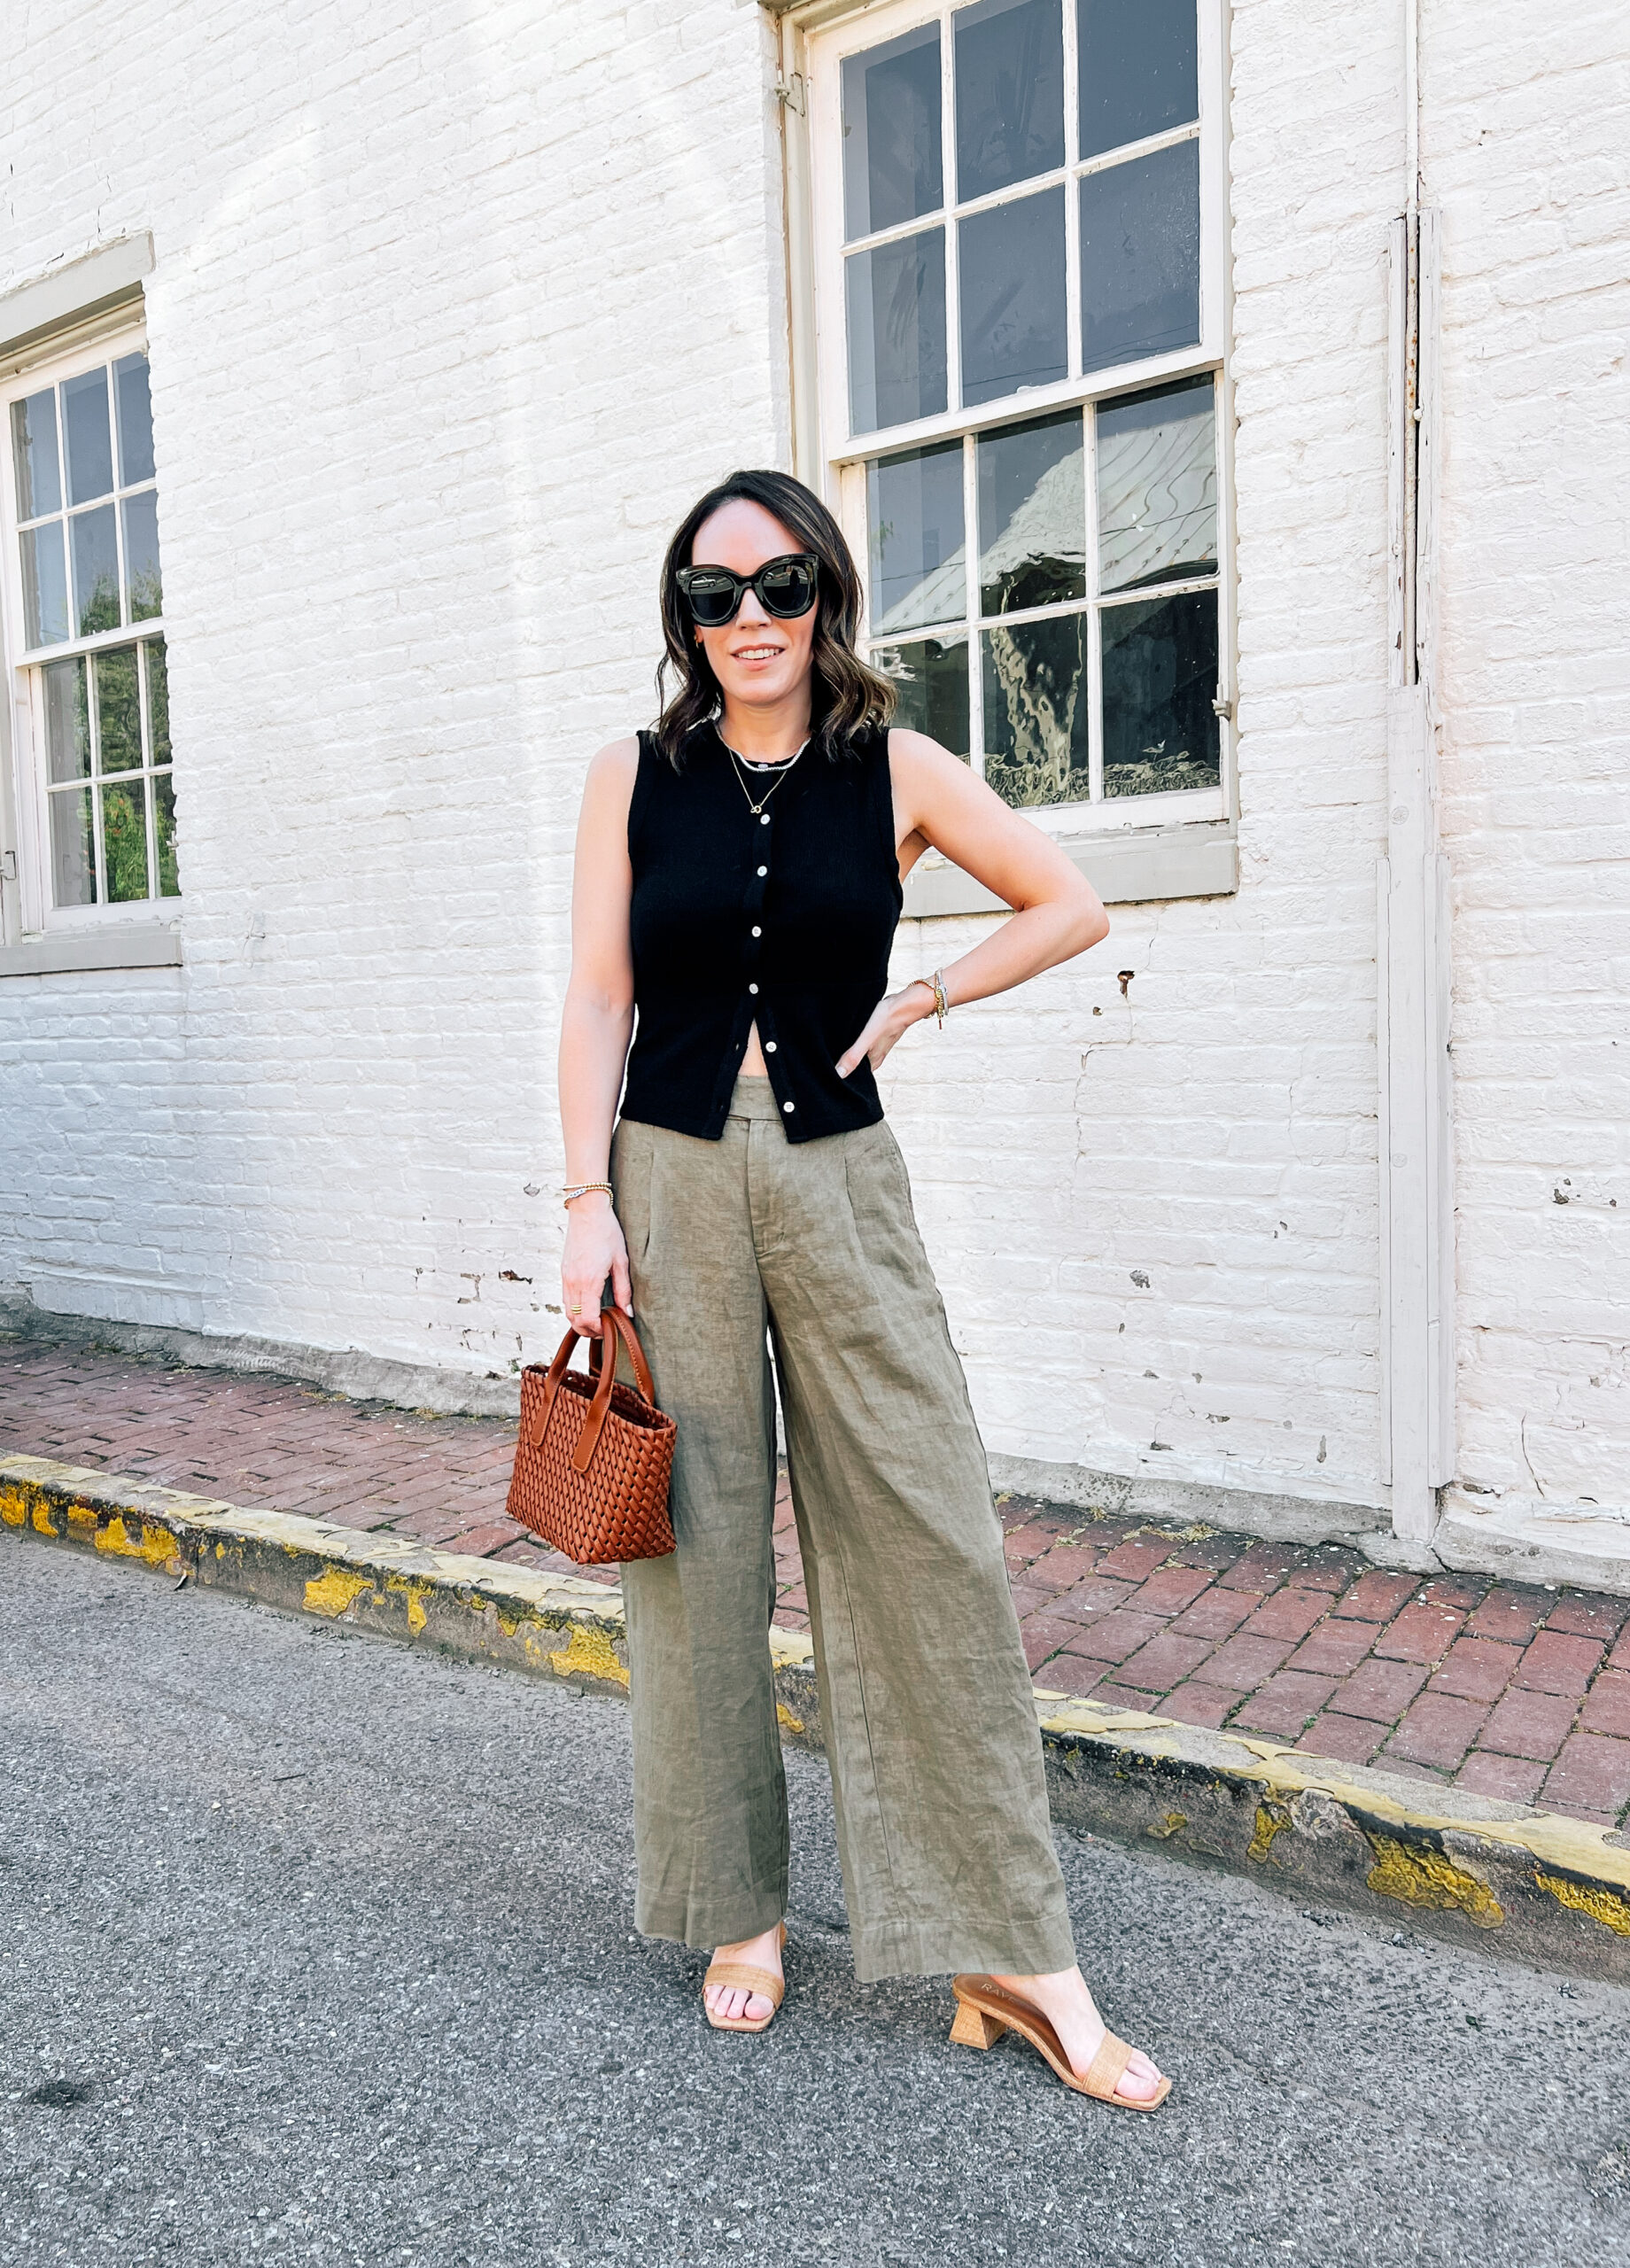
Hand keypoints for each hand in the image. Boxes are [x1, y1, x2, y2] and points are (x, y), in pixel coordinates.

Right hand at [561, 1192, 631, 1333]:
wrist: (587, 1211)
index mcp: (589, 1281)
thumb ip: (623, 1290)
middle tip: (604, 1331)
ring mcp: (566, 1277)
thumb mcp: (621, 1261)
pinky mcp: (563, 1272)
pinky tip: (588, 1306)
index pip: (588, 1319)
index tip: (610, 1330)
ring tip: (597, 1320)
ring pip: (567, 1311)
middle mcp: (573, 1282)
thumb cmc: (607, 1232)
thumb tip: (626, 1313)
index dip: (598, 1330)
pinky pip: (566, 1299)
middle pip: (574, 1320)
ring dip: (580, 1321)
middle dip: (588, 1330)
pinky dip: (574, 1309)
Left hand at [835, 984, 933, 1078]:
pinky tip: (849, 1037)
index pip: (856, 1076)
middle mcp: (875, 1056)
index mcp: (873, 1062)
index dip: (844, 1076)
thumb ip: (853, 1056)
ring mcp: (877, 1045)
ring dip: (850, 1053)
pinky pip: (864, 1042)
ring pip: (861, 1054)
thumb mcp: (866, 1040)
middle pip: (858, 1066)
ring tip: (836, 1050)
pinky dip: (856, 1042)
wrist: (903, 1005)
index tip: (831, 1074)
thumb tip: (839, 1074)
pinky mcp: (877, 1035)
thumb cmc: (887, 1021)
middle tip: (829, 1061)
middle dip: (845, 1064)